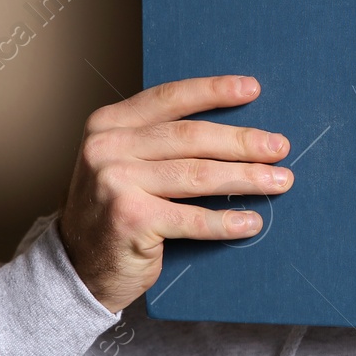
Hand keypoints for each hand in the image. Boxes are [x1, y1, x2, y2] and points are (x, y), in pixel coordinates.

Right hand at [58, 76, 291, 312]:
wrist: (76, 266)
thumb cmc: (113, 210)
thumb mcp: (123, 162)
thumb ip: (159, 142)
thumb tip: (234, 131)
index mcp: (109, 123)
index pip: (171, 98)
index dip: (215, 91)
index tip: (253, 89)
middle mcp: (108, 147)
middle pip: (192, 137)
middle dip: (243, 142)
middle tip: (279, 147)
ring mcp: (116, 182)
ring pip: (198, 175)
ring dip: (246, 178)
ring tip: (279, 181)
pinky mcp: (130, 219)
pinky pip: (191, 218)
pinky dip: (226, 221)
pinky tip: (252, 221)